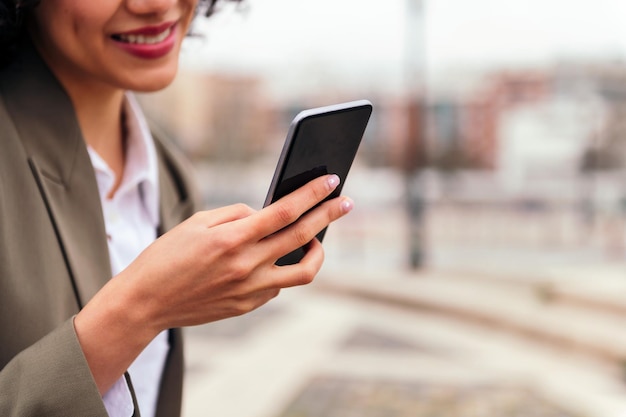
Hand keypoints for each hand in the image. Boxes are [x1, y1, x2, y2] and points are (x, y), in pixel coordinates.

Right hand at [74, 174, 352, 392]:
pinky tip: (276, 258)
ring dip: (317, 252)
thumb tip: (264, 213)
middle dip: (329, 215)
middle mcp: (246, 266)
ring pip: (302, 272)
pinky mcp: (247, 306)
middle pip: (302, 236)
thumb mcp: (196, 223)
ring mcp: (250, 290)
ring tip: (317, 239)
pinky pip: (278, 285)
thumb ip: (235, 215)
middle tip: (346, 201)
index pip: (285, 211)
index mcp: (233, 239)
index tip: (331, 180)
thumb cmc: (166, 257)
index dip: (312, 193)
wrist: (145, 303)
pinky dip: (283, 268)